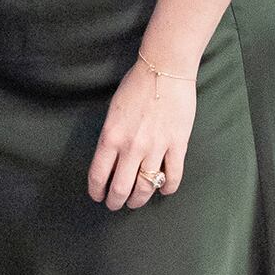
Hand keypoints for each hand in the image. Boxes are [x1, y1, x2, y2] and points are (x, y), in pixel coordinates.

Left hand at [87, 59, 196, 211]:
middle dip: (116, 201)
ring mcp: (156, 147)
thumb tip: (111, 160)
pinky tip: (163, 190)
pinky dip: (167, 188)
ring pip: (146, 186)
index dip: (97, 191)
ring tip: (136, 201)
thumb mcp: (112, 112)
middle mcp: (131, 147)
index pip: (99, 175)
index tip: (98, 196)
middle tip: (115, 204)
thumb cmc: (135, 86)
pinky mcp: (177, 145)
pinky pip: (173, 176)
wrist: (164, 69)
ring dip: (139, 199)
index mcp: (111, 137)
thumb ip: (111, 137)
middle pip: (121, 188)